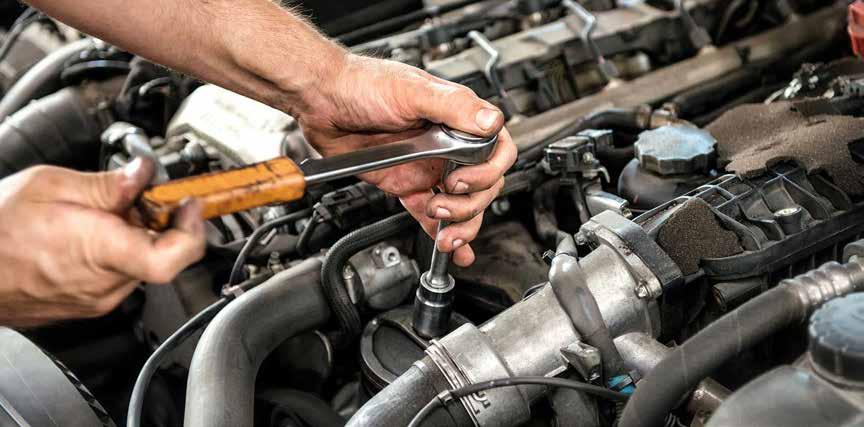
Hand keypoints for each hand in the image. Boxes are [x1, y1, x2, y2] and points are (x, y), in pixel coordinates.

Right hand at [0, 159, 204, 326]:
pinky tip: (90, 233)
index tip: (189, 203)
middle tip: (140, 196)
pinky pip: (118, 277)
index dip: (194, 229)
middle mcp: (104, 283)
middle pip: (162, 255)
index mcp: (101, 250)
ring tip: (104, 212)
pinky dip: (118, 252)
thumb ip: (106, 183)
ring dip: (137, 237)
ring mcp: (94, 299)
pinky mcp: (85, 305)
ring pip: (140, 265)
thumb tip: (143, 174)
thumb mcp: (49, 185)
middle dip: (160, 222)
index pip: (176, 256)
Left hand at [291, 55, 516, 266]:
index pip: (496, 151)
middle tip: (443, 203)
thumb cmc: (363, 84)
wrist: (322, 101)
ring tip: (444, 233)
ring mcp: (429, 166)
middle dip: (470, 204)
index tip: (464, 181)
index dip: (488, 172)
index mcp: (457, 119)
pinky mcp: (407, 184)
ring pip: (461, 204)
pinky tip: (452, 248)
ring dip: (461, 223)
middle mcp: (448, 144)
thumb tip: (491, 122)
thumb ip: (454, 106)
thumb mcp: (412, 90)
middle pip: (483, 185)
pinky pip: (430, 212)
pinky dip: (441, 231)